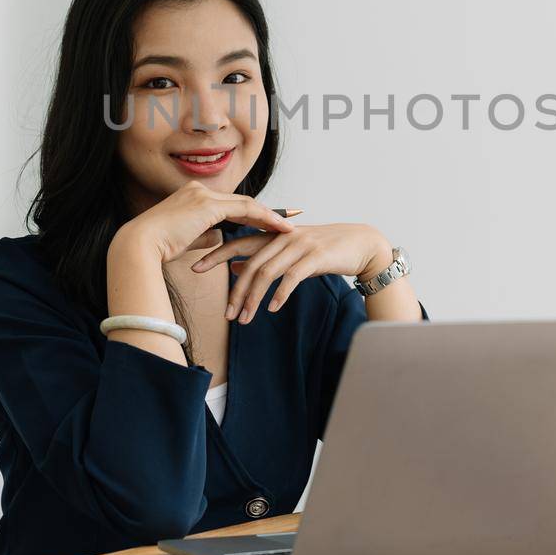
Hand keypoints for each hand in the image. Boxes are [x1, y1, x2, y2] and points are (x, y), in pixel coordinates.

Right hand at [114, 180, 295, 264]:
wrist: (140, 245)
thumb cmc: (158, 247)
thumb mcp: (187, 239)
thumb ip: (205, 235)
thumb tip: (220, 239)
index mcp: (192, 195)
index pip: (230, 203)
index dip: (253, 211)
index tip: (272, 220)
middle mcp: (199, 190)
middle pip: (242, 200)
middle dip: (268, 211)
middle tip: (291, 219)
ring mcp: (203, 195)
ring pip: (246, 203)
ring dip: (270, 216)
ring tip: (290, 227)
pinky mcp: (207, 205)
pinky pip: (244, 210)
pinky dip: (264, 218)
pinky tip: (279, 228)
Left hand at [191, 222, 392, 322]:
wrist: (360, 243)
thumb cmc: (324, 249)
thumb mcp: (290, 251)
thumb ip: (263, 258)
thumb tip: (235, 269)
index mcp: (273, 234)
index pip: (237, 243)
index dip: (215, 255)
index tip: (195, 268)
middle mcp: (282, 237)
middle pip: (250, 264)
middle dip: (235, 291)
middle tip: (226, 314)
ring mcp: (298, 245)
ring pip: (267, 272)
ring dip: (253, 298)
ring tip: (245, 319)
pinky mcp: (315, 257)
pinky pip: (291, 277)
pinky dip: (279, 294)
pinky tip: (271, 308)